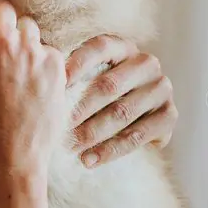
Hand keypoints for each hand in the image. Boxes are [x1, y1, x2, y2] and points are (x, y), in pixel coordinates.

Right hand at [0, 0, 66, 179]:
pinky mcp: (55, 65)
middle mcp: (2, 38)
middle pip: (4, 8)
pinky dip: (40, 62)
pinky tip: (29, 85)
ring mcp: (31, 51)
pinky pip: (47, 49)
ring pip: (28, 27)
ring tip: (13, 73)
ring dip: (21, 42)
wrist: (3, 161)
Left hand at [66, 34, 177, 166]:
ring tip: (71, 146)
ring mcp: (161, 89)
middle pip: (109, 85)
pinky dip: (111, 150)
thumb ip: (71, 73)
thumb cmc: (100, 93)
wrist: (136, 118)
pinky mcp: (169, 115)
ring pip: (122, 112)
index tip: (57, 82)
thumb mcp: (89, 77)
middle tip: (59, 124)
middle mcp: (146, 63)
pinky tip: (89, 159)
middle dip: (81, 107)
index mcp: (123, 48)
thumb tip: (38, 73)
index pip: (100, 47)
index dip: (78, 63)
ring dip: (94, 132)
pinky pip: (137, 136)